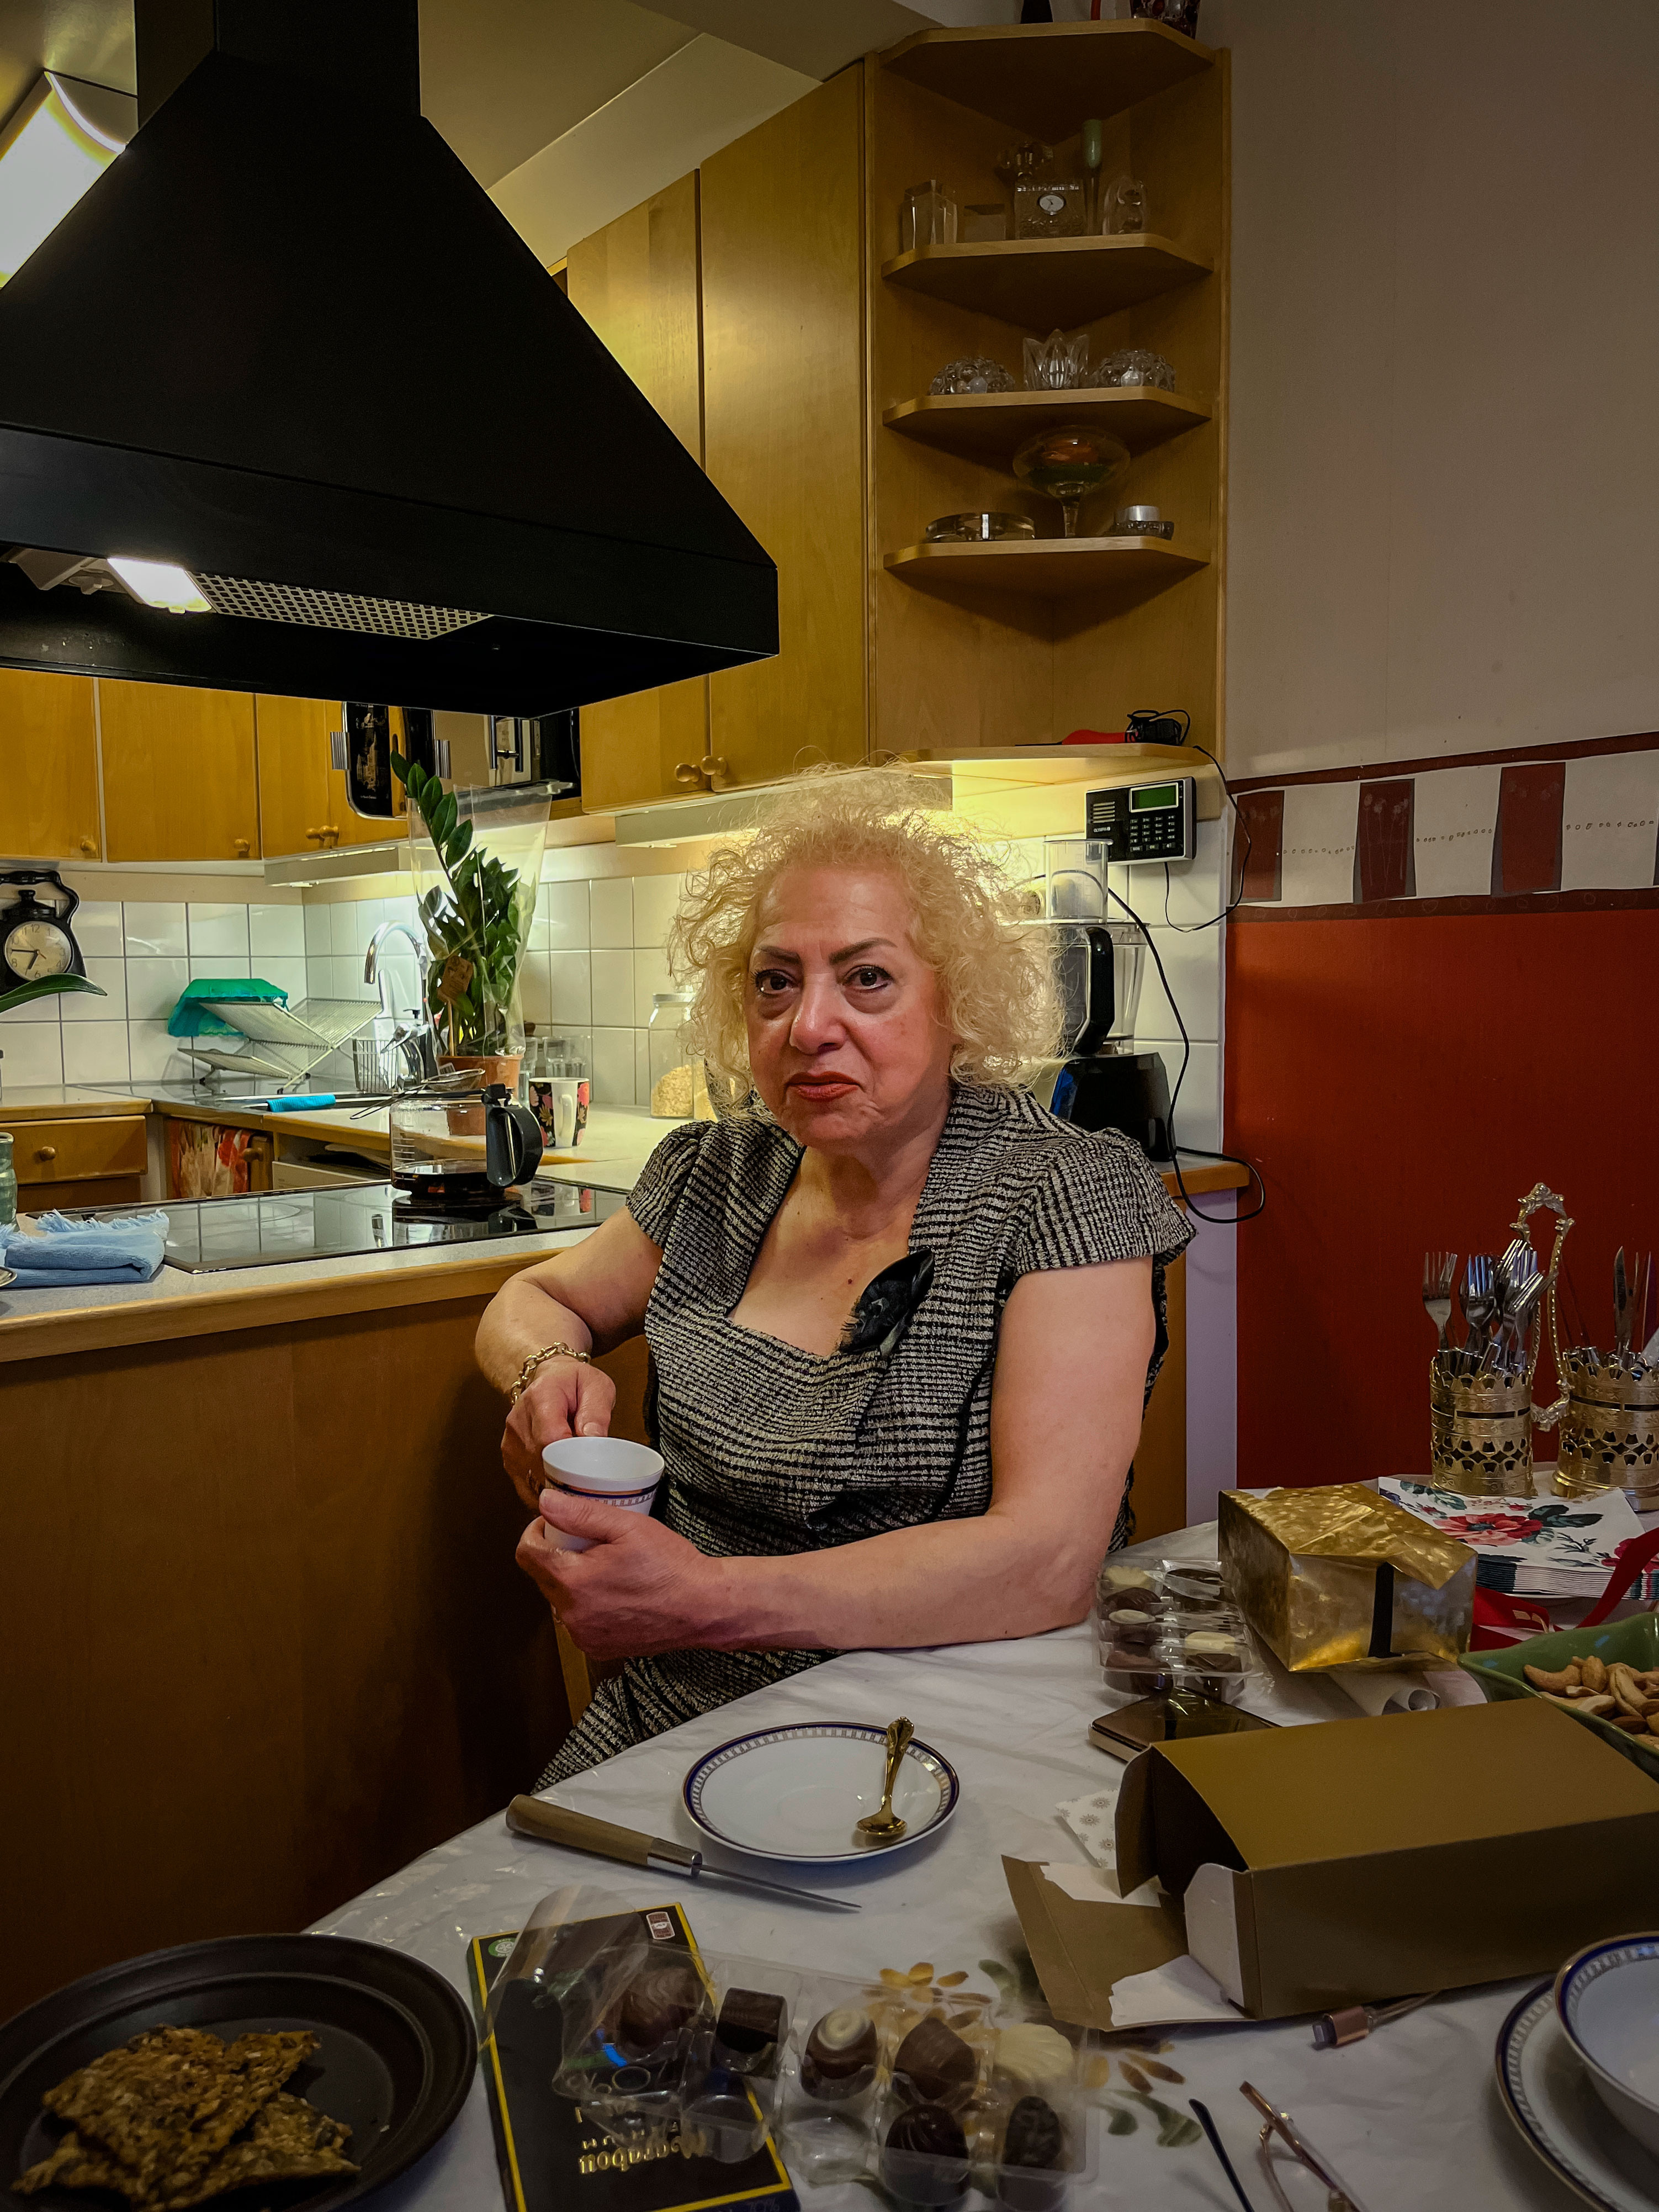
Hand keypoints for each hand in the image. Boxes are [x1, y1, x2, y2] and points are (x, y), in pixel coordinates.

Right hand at [501, 1360, 616, 1508]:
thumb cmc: (574, 1383)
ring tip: (577, 1480)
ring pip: (534, 1479)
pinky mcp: (510, 1460)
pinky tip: (561, 1488)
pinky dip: (547, 1493)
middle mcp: (520, 1421)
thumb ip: (596, 1413)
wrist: (550, 1379)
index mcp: (541, 1397)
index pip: (550, 1437)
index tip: (589, 1468)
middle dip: (569, 1477)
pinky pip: (528, 1488)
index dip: (571, 1458)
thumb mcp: (596, 1387)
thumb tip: (593, 1440)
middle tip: (590, 1480)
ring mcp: (512, 1443)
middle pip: (541, 1463)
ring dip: (558, 1486)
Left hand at [516, 1489, 736, 1660]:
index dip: (535, 1532)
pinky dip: (587, 1606)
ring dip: (571, 1582)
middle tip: (587, 1542)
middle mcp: (571, 1614)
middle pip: (543, 1577)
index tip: (553, 1523)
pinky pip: (578, 1621)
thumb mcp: (627, 1527)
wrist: (702, 1608)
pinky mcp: (597, 1648)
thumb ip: (580, 1513)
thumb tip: (545, 1502)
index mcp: (572, 1581)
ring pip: (560, 1600)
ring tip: (603, 1568)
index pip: (527, 1554)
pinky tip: (613, 1593)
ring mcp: (583, 1635)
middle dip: (556, 1555)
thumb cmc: (670, 1567)